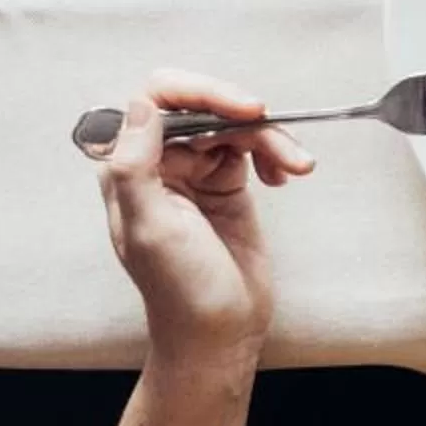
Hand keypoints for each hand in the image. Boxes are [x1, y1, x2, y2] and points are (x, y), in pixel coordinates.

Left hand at [96, 70, 315, 362]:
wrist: (219, 333)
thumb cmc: (180, 291)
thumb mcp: (151, 228)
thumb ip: (134, 165)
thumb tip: (141, 105)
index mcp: (128, 170)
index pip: (154, 101)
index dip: (196, 92)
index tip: (238, 108)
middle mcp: (158, 164)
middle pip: (200, 106)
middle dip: (238, 112)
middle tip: (267, 120)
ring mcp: (194, 172)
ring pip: (233, 125)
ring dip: (269, 138)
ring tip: (296, 165)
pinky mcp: (227, 183)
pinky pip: (253, 147)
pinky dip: (275, 154)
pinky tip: (287, 175)